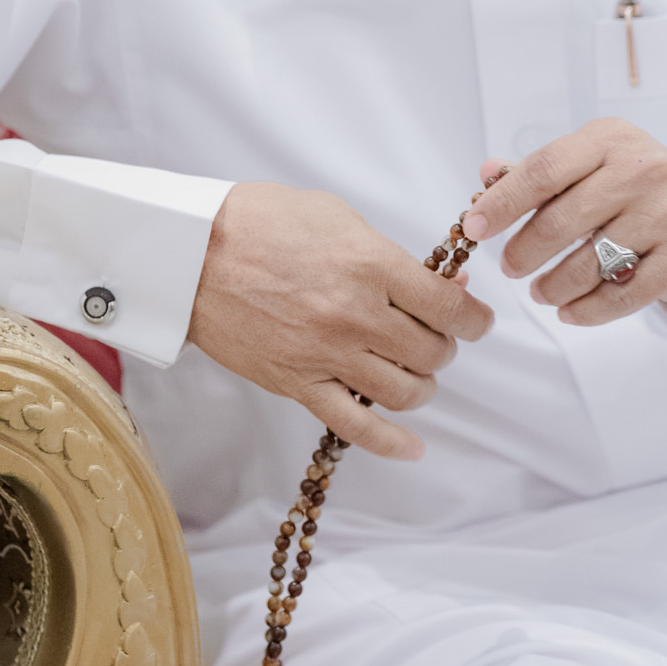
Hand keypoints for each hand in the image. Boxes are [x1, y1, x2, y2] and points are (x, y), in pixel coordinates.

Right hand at [187, 182, 492, 457]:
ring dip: (423, 386)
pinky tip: (412, 447)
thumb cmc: (259, 222)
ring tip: (416, 373)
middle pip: (431, 352)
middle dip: (444, 347)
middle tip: (435, 337)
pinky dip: (391, 443)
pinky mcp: (297, 384)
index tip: (478, 321)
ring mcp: (326, 355)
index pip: (448, 307)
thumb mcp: (336, 218)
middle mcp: (355, 315)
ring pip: (404, 392)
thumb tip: (440, 284)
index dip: (474, 318)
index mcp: (370, 265)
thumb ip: (389, 255)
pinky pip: (356, 426)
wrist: (189, 252)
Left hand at [461, 121, 666, 324]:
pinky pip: (621, 296)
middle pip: (561, 221)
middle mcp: (642, 170)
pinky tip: (570, 312)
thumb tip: (486, 174)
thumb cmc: (636, 186)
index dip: (502, 203)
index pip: (544, 170)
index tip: (473, 228)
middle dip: (524, 252)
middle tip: (510, 268)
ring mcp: (666, 214)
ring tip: (541, 293)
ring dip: (554, 287)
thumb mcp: (593, 162)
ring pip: (589, 264)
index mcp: (609, 140)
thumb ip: (540, 171)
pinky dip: (588, 310)